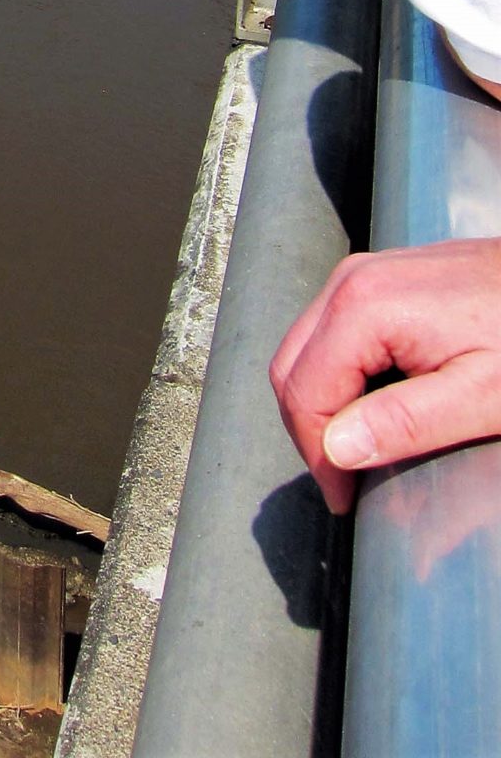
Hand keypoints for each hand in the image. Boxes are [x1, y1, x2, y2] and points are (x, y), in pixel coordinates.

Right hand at [270, 239, 500, 513]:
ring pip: (305, 349)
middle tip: (343, 481)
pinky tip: (374, 405)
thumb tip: (337, 449)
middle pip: (290, 367)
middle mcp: (349, 281)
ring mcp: (360, 275)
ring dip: (320, 403)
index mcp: (364, 307)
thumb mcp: (481, 395)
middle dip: (309, 430)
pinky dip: (337, 375)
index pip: (304, 392)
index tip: (345, 497)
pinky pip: (330, 332)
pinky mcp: (375, 279)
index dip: (317, 454)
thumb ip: (405, 422)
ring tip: (359, 449)